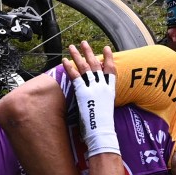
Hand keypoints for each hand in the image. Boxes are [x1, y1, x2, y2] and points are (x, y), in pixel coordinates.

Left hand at [63, 42, 119, 157]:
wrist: (101, 131)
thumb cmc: (103, 124)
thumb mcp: (106, 107)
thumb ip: (102, 98)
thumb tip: (97, 97)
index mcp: (110, 89)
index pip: (111, 69)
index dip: (109, 58)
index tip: (106, 49)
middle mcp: (102, 86)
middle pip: (96, 64)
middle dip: (89, 52)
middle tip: (84, 43)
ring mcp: (93, 88)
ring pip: (85, 67)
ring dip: (78, 55)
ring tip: (72, 46)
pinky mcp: (82, 92)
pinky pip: (75, 76)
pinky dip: (69, 67)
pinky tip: (64, 60)